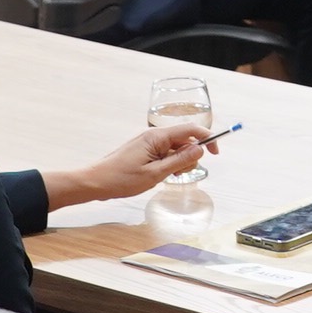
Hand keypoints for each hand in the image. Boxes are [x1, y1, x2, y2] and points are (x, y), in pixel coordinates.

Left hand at [56, 122, 213, 207]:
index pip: (190, 130)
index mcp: (157, 137)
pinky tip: (158, 176)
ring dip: (178, 162)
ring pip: (175, 148)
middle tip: (178, 173)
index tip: (215, 154)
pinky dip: (168, 164)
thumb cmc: (121, 179)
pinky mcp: (143, 150)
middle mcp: (153, 136)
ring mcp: (147, 143)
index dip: (207, 139)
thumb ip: (180, 161)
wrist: (95, 182)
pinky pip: (164, 153)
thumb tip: (200, 149)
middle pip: (184, 139)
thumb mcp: (155, 174)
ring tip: (164, 177)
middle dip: (190, 156)